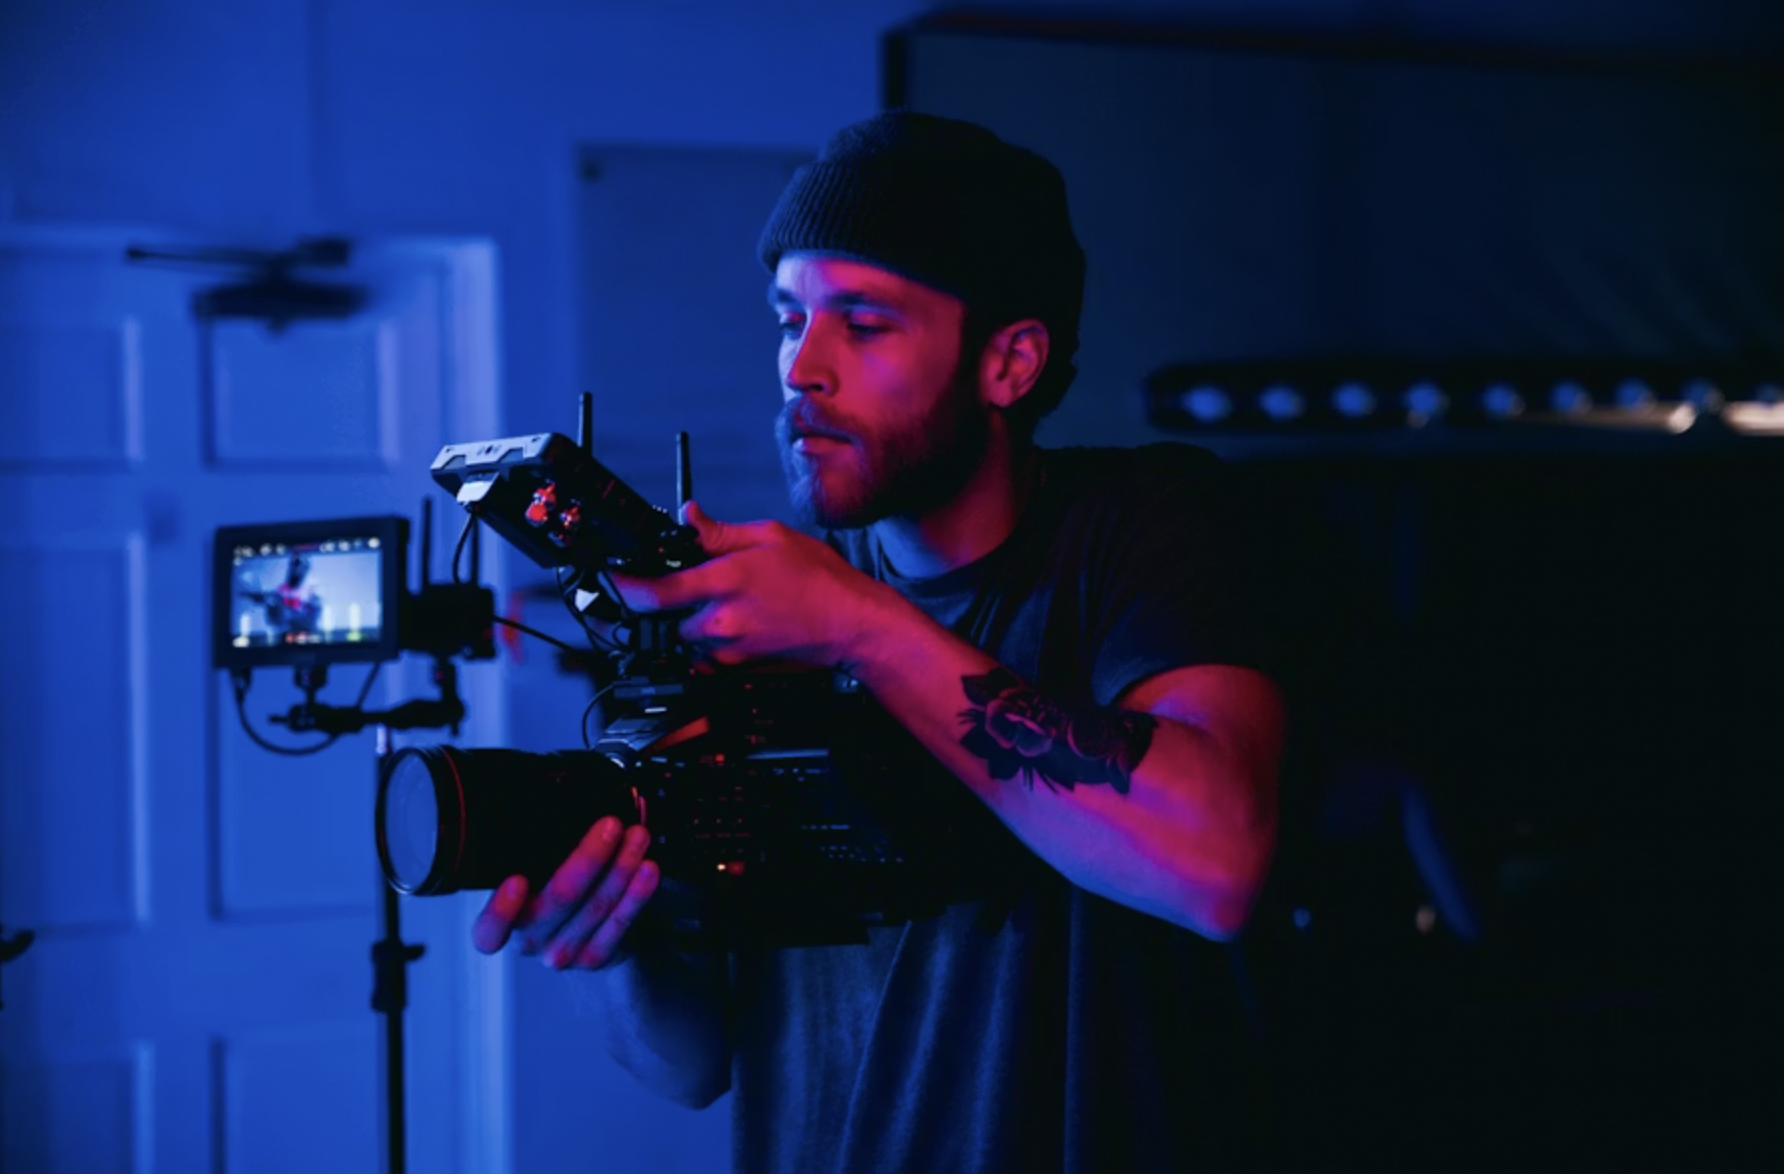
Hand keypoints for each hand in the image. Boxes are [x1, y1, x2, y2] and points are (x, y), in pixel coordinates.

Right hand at [470, 815, 659, 970]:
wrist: (588, 929)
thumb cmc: (556, 889)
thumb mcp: (539, 866)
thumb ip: (546, 843)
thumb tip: (575, 793)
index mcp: (506, 916)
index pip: (489, 931)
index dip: (500, 910)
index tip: (516, 880)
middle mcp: (531, 939)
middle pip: (558, 901)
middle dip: (589, 859)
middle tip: (610, 826)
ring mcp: (563, 953)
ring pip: (595, 908)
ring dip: (621, 867)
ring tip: (638, 836)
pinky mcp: (595, 958)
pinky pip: (619, 924)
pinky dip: (637, 894)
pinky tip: (647, 869)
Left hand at [606, 501, 891, 669]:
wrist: (851, 625)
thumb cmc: (820, 579)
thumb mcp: (771, 537)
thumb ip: (720, 531)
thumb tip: (687, 516)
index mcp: (726, 580)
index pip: (655, 591)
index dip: (623, 586)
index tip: (611, 578)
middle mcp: (722, 619)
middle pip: (664, 615)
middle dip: (671, 598)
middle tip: (697, 581)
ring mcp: (728, 647)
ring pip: (685, 634)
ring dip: (693, 618)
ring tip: (729, 600)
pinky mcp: (737, 666)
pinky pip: (705, 654)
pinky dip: (710, 639)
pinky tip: (739, 621)